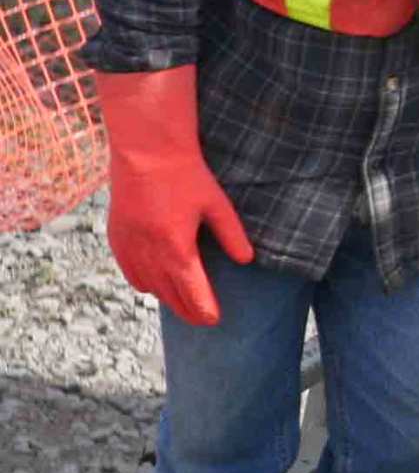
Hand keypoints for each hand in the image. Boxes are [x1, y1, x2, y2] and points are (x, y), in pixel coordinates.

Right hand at [96, 67, 253, 326]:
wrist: (147, 151)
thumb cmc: (186, 175)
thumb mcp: (217, 204)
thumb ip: (231, 234)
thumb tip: (247, 260)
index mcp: (176, 247)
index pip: (191, 291)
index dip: (203, 309)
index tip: (214, 321)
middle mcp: (149, 252)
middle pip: (169, 294)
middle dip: (187, 310)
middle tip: (203, 319)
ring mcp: (129, 246)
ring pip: (147, 286)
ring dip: (166, 298)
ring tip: (183, 304)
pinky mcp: (116, 237)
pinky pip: (130, 272)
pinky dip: (144, 283)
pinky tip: (154, 285)